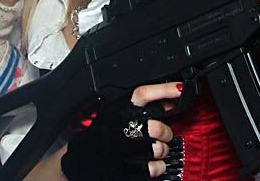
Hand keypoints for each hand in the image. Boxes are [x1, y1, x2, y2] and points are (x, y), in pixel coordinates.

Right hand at [61, 82, 182, 179]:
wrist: (79, 161)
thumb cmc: (101, 135)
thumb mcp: (115, 114)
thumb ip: (140, 108)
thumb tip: (170, 100)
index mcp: (116, 111)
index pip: (141, 94)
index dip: (163, 89)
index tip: (181, 88)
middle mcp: (116, 129)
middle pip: (154, 126)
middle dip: (165, 132)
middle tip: (164, 134)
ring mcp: (117, 152)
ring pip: (157, 149)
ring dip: (162, 151)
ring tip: (157, 150)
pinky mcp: (120, 172)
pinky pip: (152, 169)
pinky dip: (158, 168)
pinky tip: (154, 164)